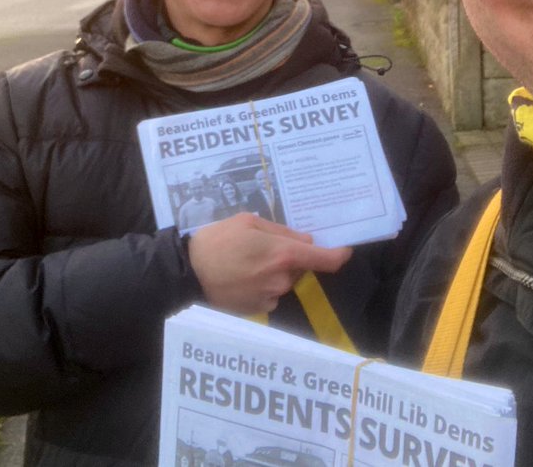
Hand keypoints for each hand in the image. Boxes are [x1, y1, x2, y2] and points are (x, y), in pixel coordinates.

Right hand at [188, 213, 352, 314]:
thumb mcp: (248, 222)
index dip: (339, 255)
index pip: (325, 260)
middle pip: (300, 267)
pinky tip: (241, 277)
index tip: (344, 251)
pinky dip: (262, 285)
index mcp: (284, 255)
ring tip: (245, 262)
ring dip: (274, 272)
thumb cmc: (217, 241)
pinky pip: (270, 294)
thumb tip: (305, 242)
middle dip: (289, 257)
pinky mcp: (258, 310)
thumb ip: (281, 232)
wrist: (188, 274)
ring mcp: (271, 298)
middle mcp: (282, 280)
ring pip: (283, 281)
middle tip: (263, 247)